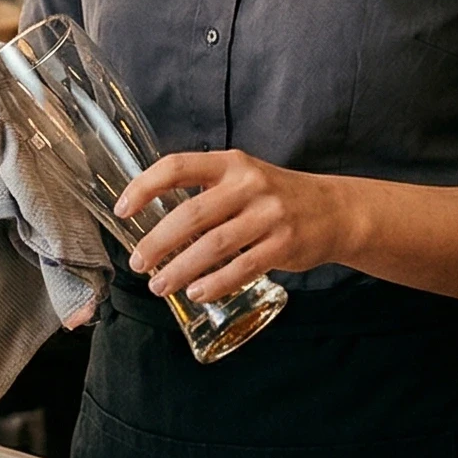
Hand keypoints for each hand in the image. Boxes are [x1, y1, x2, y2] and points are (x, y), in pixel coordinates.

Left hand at [118, 150, 357, 304]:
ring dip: (180, 269)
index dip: (145, 187)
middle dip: (157, 242)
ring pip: (213, 245)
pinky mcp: (283, 245)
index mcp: (230, 163)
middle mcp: (248, 185)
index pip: (177, 166)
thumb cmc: (274, 197)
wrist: (334, 210)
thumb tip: (154, 220)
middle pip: (191, 214)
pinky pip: (242, 268)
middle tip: (138, 262)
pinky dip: (215, 284)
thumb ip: (205, 191)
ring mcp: (268, 215)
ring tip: (159, 285)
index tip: (123, 210)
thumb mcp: (242, 178)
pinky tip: (196, 293)